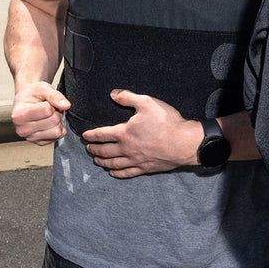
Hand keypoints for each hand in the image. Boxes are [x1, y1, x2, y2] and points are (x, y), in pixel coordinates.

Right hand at [11, 82, 70, 145]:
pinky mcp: (39, 142)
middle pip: (54, 121)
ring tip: (49, 115)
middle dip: (56, 111)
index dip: (51, 103)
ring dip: (58, 121)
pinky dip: (58, 128)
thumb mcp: (42, 88)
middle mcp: (22, 130)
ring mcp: (31, 138)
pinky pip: (58, 137)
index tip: (44, 101)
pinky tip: (50, 122)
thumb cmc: (32, 94)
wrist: (26, 100)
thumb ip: (55, 96)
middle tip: (49, 107)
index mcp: (19, 115)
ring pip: (57, 131)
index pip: (47, 110)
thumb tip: (66, 106)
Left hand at [83, 89, 202, 178]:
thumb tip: (113, 94)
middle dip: (94, 149)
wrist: (183, 142)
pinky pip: (126, 173)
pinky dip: (117, 173)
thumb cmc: (166, 121)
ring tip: (96, 160)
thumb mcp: (147, 102)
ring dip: (103, 161)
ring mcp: (136, 160)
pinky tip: (113, 172)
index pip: (102, 134)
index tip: (85, 136)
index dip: (92, 135)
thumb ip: (128, 97)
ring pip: (113, 164)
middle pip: (105, 151)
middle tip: (88, 148)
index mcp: (125, 133)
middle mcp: (127, 149)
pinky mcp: (145, 168)